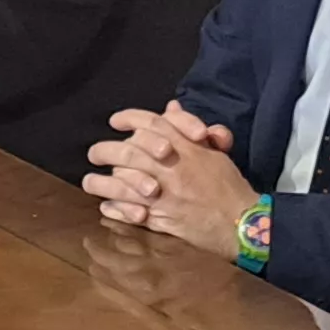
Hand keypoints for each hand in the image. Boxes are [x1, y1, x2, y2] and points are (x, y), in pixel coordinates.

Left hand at [79, 107, 255, 257]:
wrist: (240, 222)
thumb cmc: (228, 186)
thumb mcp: (213, 151)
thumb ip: (187, 129)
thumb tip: (170, 107)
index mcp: (185, 146)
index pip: (151, 123)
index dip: (129, 118)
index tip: (114, 121)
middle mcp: (170, 166)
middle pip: (128, 151)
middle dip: (106, 150)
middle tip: (94, 153)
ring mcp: (162, 193)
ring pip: (122, 182)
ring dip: (101, 183)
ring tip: (89, 182)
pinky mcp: (159, 217)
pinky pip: (129, 210)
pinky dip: (115, 208)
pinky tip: (106, 206)